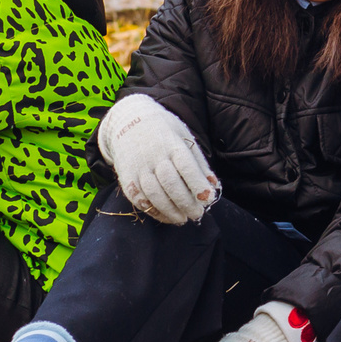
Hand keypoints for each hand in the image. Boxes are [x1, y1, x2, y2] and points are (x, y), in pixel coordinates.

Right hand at [99, 93, 217, 224]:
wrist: (129, 122)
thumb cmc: (164, 132)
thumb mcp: (184, 138)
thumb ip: (198, 163)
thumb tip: (213, 185)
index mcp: (171, 143)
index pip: (185, 166)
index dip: (197, 184)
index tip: (208, 199)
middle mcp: (153, 156)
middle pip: (170, 183)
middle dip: (185, 202)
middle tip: (198, 214)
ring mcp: (138, 168)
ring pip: (154, 194)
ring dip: (170, 211)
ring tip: (183, 219)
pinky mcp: (127, 178)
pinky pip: (139, 199)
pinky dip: (153, 211)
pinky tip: (166, 216)